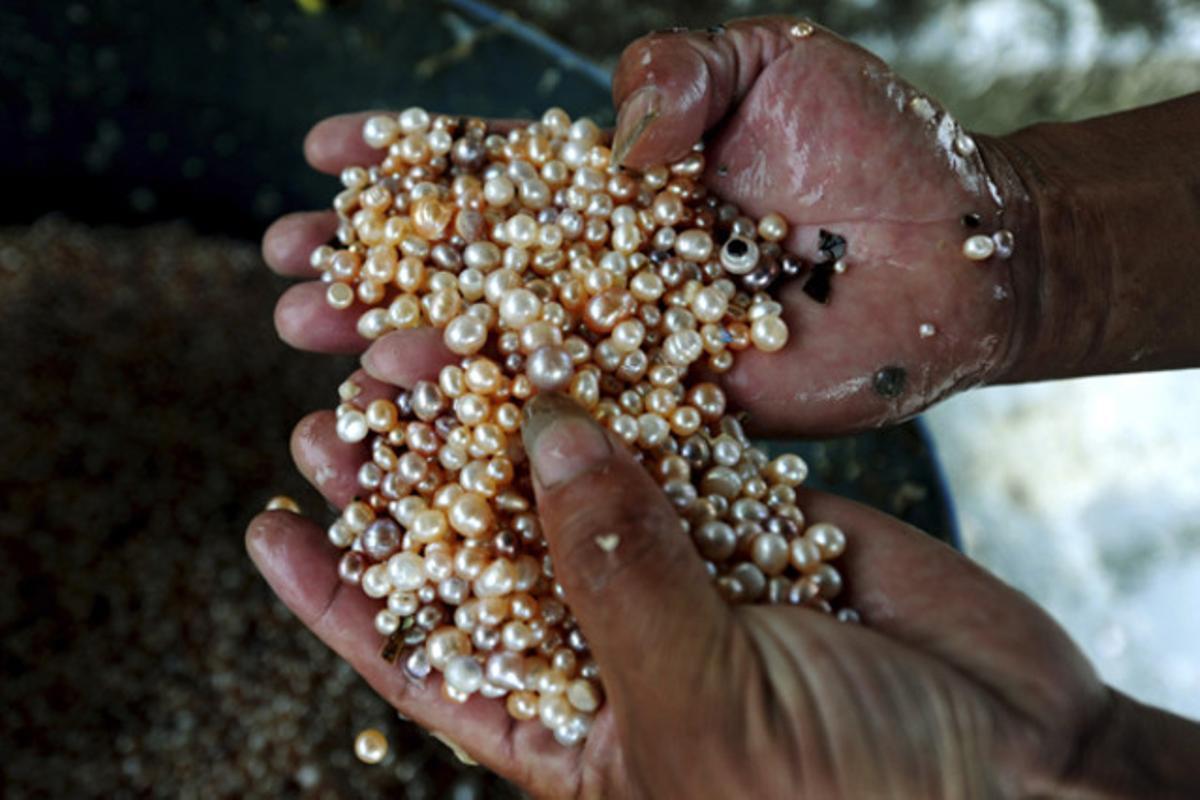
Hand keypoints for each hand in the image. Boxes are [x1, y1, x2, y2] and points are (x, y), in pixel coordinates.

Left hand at [247, 386, 1118, 798]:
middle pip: (488, 549)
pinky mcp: (755, 509)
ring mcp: (685, 565)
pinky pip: (676, 443)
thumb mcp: (701, 704)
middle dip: (415, 482)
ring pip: (575, 480)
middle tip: (339, 406)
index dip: (344, 600)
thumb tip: (543, 440)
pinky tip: (564, 337)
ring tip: (425, 346)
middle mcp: (617, 638)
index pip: (425, 662)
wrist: (1013, 763)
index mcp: (575, 724)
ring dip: (507, 422)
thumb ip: (615, 571)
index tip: (272, 529)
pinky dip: (630, 393)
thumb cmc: (846, 796)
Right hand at [260, 17, 1039, 435]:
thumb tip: (606, 144)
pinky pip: (582, 419)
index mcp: (620, 182)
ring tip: (330, 352)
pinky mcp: (675, 409)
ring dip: (412, 351)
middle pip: (472, 269)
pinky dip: (508, 425)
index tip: (326, 157)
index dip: (410, 165)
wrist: (961, 253)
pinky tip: (430, 427)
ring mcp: (638, 342)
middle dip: (376, 272)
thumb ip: (675, 75)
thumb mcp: (770, 63)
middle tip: (290, 279)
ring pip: (505, 350)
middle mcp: (612, 268)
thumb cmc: (875, 144)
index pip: (493, 168)